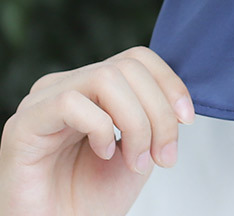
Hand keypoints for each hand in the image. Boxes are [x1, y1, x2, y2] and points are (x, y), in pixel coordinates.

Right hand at [0, 46, 194, 215]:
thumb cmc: (93, 198)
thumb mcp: (140, 147)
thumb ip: (155, 115)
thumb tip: (179, 100)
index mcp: (92, 87)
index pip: (137, 58)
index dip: (169, 83)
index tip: (187, 119)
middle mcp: (66, 86)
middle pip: (127, 67)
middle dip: (158, 111)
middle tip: (163, 155)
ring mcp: (42, 102)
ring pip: (105, 78)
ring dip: (136, 121)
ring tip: (137, 161)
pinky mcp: (23, 125)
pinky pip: (70, 102)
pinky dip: (100, 128)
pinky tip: (103, 154)